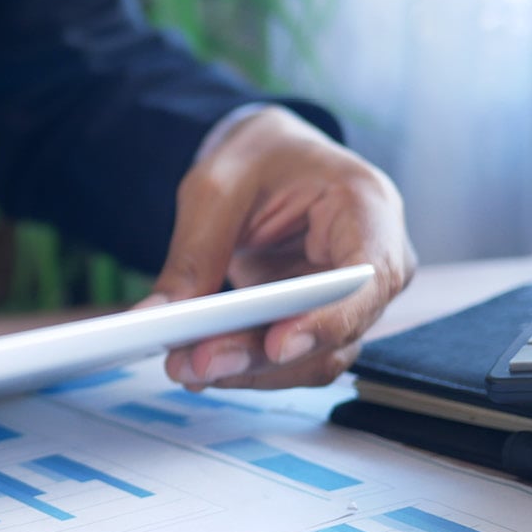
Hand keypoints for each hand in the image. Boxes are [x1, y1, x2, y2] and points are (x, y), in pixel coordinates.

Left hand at [139, 107, 415, 389]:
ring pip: (313, 359)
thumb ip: (192, 255)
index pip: (368, 278)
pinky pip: (291, 360)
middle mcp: (377, 263)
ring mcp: (355, 301)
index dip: (327, 319)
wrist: (268, 162)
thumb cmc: (257, 160)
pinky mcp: (322, 325)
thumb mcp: (215, 189)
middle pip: (336, 330)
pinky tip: (199, 364)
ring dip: (249, 371)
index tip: (277, 344)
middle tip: (196, 364)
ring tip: (185, 367)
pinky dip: (245, 366)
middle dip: (262, 355)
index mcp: (368, 207)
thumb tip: (154, 318)